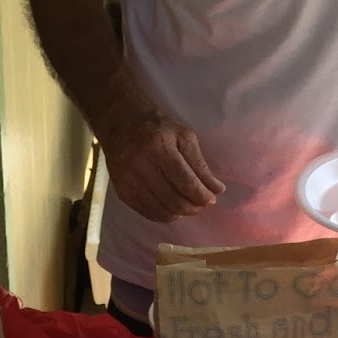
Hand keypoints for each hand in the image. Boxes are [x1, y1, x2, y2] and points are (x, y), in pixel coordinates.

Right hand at [100, 107, 224, 222]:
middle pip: (174, 201)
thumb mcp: (183, 137)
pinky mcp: (122, 192)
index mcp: (160, 149)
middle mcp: (142, 167)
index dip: (202, 196)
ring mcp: (130, 182)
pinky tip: (171, 208)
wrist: (120, 122)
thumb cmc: (158, 127)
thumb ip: (200, 165)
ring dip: (180, 213)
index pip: (186, 183)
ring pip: (162, 211)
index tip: (211, 199)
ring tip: (187, 205)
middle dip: (193, 207)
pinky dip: (164, 215)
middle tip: (200, 204)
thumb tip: (217, 190)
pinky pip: (148, 213)